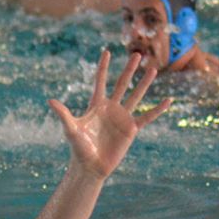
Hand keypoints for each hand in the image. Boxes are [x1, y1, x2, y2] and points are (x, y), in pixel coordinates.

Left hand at [48, 50, 170, 179]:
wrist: (91, 166)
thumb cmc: (78, 148)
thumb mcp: (71, 129)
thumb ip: (63, 114)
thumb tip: (50, 101)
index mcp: (96, 105)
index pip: (100, 82)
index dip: (103, 68)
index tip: (107, 52)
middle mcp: (110, 108)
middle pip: (121, 84)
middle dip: (129, 70)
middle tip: (136, 54)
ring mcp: (122, 117)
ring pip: (136, 96)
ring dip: (144, 83)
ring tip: (153, 69)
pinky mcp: (131, 129)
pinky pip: (147, 117)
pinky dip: (157, 109)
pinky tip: (168, 100)